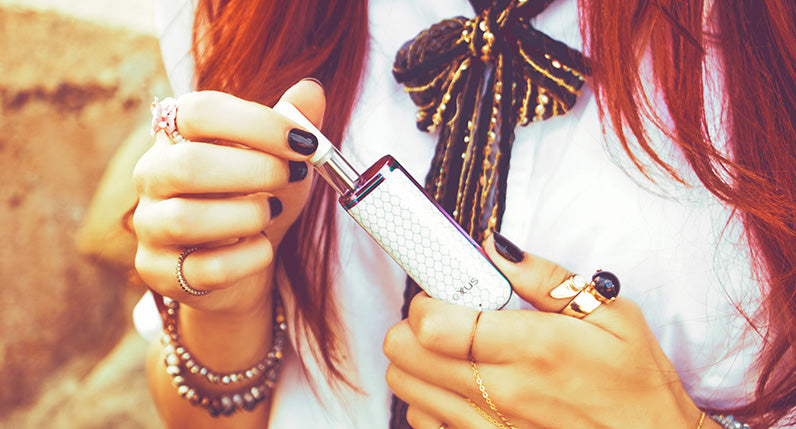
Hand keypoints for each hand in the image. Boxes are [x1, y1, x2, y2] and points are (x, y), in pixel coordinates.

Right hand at [132, 79, 324, 313]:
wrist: (242, 267)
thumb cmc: (258, 202)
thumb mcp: (282, 163)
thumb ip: (293, 127)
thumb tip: (311, 90)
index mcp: (176, 136)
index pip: (199, 112)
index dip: (256, 123)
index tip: (304, 141)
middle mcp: (152, 176)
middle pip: (187, 164)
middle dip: (254, 170)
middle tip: (291, 176)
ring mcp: (149, 226)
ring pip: (187, 219)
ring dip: (248, 216)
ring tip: (271, 214)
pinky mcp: (159, 272)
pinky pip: (206, 268)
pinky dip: (248, 258)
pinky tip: (262, 248)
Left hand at [384, 233, 704, 428]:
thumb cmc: (634, 383)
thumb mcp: (612, 316)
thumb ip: (546, 277)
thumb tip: (494, 249)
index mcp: (531, 348)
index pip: (432, 324)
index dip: (425, 300)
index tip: (441, 292)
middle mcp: (502, 392)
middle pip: (405, 353)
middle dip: (413, 326)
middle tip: (445, 318)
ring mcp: (489, 427)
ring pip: (407, 389)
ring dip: (417, 362)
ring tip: (452, 351)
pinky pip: (424, 424)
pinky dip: (429, 402)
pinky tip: (458, 389)